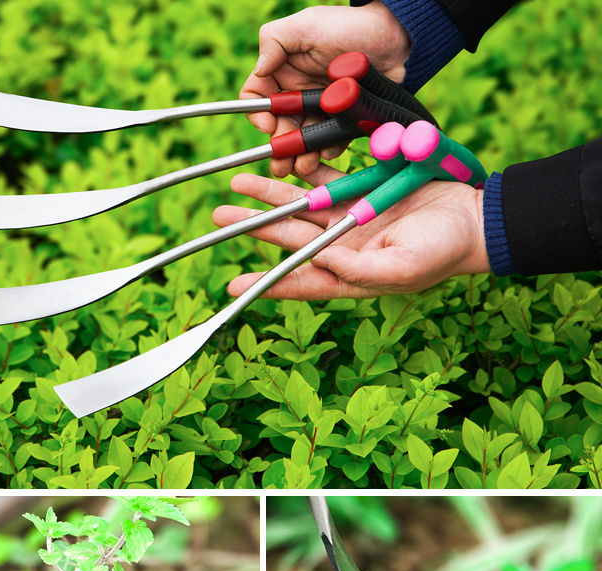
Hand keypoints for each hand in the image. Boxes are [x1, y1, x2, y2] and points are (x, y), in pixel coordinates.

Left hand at [212, 166, 489, 299]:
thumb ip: (359, 269)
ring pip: (300, 204)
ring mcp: (349, 216)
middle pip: (289, 238)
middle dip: (255, 226)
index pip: (299, 280)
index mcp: (348, 275)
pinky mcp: (362, 189)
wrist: (474, 218)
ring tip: (237, 184)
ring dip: (270, 194)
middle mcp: (341, 248)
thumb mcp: (401, 268)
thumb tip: (320, 258)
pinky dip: (303, 169)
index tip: (231, 286)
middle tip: (220, 216)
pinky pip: (326, 177)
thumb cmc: (442, 253)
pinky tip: (280, 160)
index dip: (265, 283)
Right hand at [244, 2, 410, 176]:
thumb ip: (274, 40)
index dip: (257, 115)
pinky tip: (329, 150)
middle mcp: (298, 94)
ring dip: (301, 155)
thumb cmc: (348, 26)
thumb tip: (258, 70)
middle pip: (279, 128)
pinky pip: (331, 140)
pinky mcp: (341, 121)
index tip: (268, 125)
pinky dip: (329, 148)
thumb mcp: (305, 25)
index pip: (256, 99)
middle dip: (279, 148)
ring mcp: (320, 110)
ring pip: (303, 140)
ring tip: (304, 166)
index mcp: (282, 73)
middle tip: (282, 165)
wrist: (394, 38)